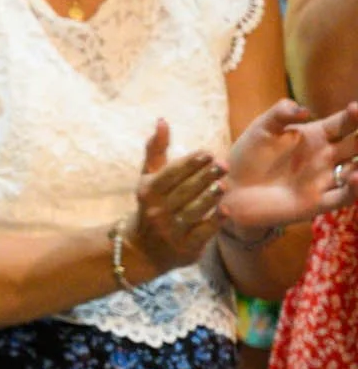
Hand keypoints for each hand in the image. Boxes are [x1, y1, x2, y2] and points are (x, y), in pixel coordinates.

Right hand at [125, 119, 225, 274]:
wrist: (142, 248)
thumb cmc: (151, 203)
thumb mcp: (149, 177)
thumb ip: (157, 149)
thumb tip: (163, 120)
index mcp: (148, 191)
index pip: (170, 174)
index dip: (189, 163)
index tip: (207, 152)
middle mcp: (157, 211)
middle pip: (183, 191)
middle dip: (203, 177)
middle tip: (224, 164)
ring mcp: (170, 230)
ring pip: (192, 211)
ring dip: (209, 198)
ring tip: (224, 185)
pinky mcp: (185, 248)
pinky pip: (201, 233)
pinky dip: (214, 223)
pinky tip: (226, 211)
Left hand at [219, 99, 357, 234]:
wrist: (232, 188)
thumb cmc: (249, 155)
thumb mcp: (262, 128)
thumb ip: (281, 113)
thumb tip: (306, 111)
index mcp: (316, 136)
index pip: (344, 123)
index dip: (354, 116)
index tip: (355, 107)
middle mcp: (326, 157)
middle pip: (356, 145)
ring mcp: (324, 180)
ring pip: (356, 171)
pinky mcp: (317, 202)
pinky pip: (344, 197)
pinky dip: (354, 189)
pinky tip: (354, 178)